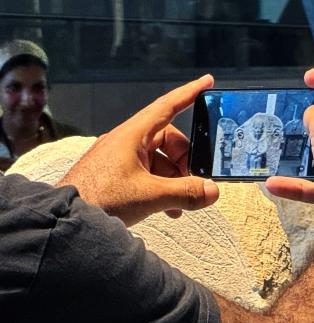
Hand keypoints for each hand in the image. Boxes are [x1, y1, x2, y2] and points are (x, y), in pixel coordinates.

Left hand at [57, 75, 218, 226]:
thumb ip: (185, 192)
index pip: (167, 107)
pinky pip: (150, 175)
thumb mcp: (151, 195)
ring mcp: (123, 158)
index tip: (206, 83)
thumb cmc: (101, 197)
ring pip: (161, 161)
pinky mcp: (119, 175)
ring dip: (176, 181)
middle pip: (169, 140)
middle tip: (195, 182)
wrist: (68, 216)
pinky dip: (164, 189)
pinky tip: (169, 209)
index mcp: (133, 135)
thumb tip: (212, 191)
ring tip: (181, 204)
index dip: (189, 94)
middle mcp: (128, 142)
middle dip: (186, 161)